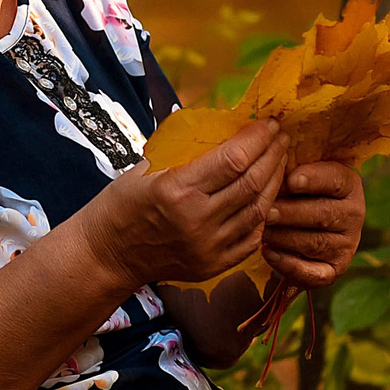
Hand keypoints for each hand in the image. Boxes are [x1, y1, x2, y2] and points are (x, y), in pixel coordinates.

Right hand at [83, 119, 287, 290]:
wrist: (109, 254)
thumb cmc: (124, 202)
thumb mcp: (148, 166)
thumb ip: (187, 149)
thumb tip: (226, 125)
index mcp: (176, 189)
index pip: (233, 159)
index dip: (257, 138)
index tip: (268, 123)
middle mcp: (196, 220)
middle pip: (252, 182)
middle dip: (273, 154)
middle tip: (281, 137)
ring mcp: (208, 247)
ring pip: (258, 210)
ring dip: (275, 181)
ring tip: (279, 160)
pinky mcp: (214, 265)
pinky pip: (252, 237)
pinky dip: (263, 214)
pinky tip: (267, 195)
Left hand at [262, 161, 363, 289]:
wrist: (298, 229)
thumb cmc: (294, 193)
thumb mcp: (296, 175)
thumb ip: (288, 168)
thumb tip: (269, 157)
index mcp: (348, 184)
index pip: (335, 179)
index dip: (314, 179)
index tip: (291, 180)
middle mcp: (354, 214)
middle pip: (323, 214)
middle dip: (290, 213)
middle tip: (265, 212)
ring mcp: (347, 244)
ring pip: (315, 243)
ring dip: (284, 237)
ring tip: (261, 231)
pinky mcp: (335, 269)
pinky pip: (314, 272)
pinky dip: (289, 265)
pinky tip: (268, 253)